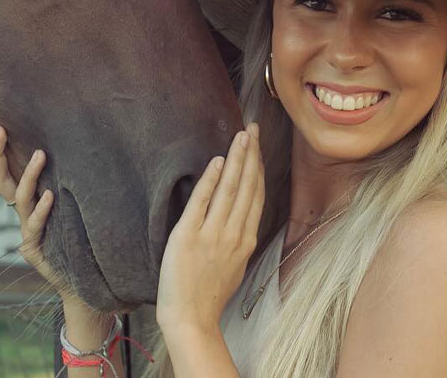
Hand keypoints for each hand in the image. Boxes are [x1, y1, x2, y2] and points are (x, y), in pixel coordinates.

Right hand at [0, 126, 68, 294]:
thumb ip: (67, 184)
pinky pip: (35, 226)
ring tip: (40, 155)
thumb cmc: (80, 237)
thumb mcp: (71, 206)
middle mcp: (22, 214)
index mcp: (26, 202)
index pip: (4, 173)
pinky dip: (42, 210)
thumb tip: (79, 146)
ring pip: (21, 199)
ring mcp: (26, 232)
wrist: (83, 279)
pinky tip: (49, 196)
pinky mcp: (34, 249)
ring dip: (30, 175)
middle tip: (1, 131)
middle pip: (1, 182)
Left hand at [156, 123, 263, 341]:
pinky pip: (202, 202)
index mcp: (245, 240)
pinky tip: (217, 161)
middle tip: (252, 128)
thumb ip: (238, 239)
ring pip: (230, 190)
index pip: (255, 196)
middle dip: (251, 155)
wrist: (190, 318)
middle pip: (247, 187)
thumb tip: (239, 216)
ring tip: (241, 136)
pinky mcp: (189, 236)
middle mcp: (233, 234)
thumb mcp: (234, 266)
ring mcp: (212, 234)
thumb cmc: (208, 295)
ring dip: (237, 160)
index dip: (257, 168)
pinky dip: (211, 180)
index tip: (258, 147)